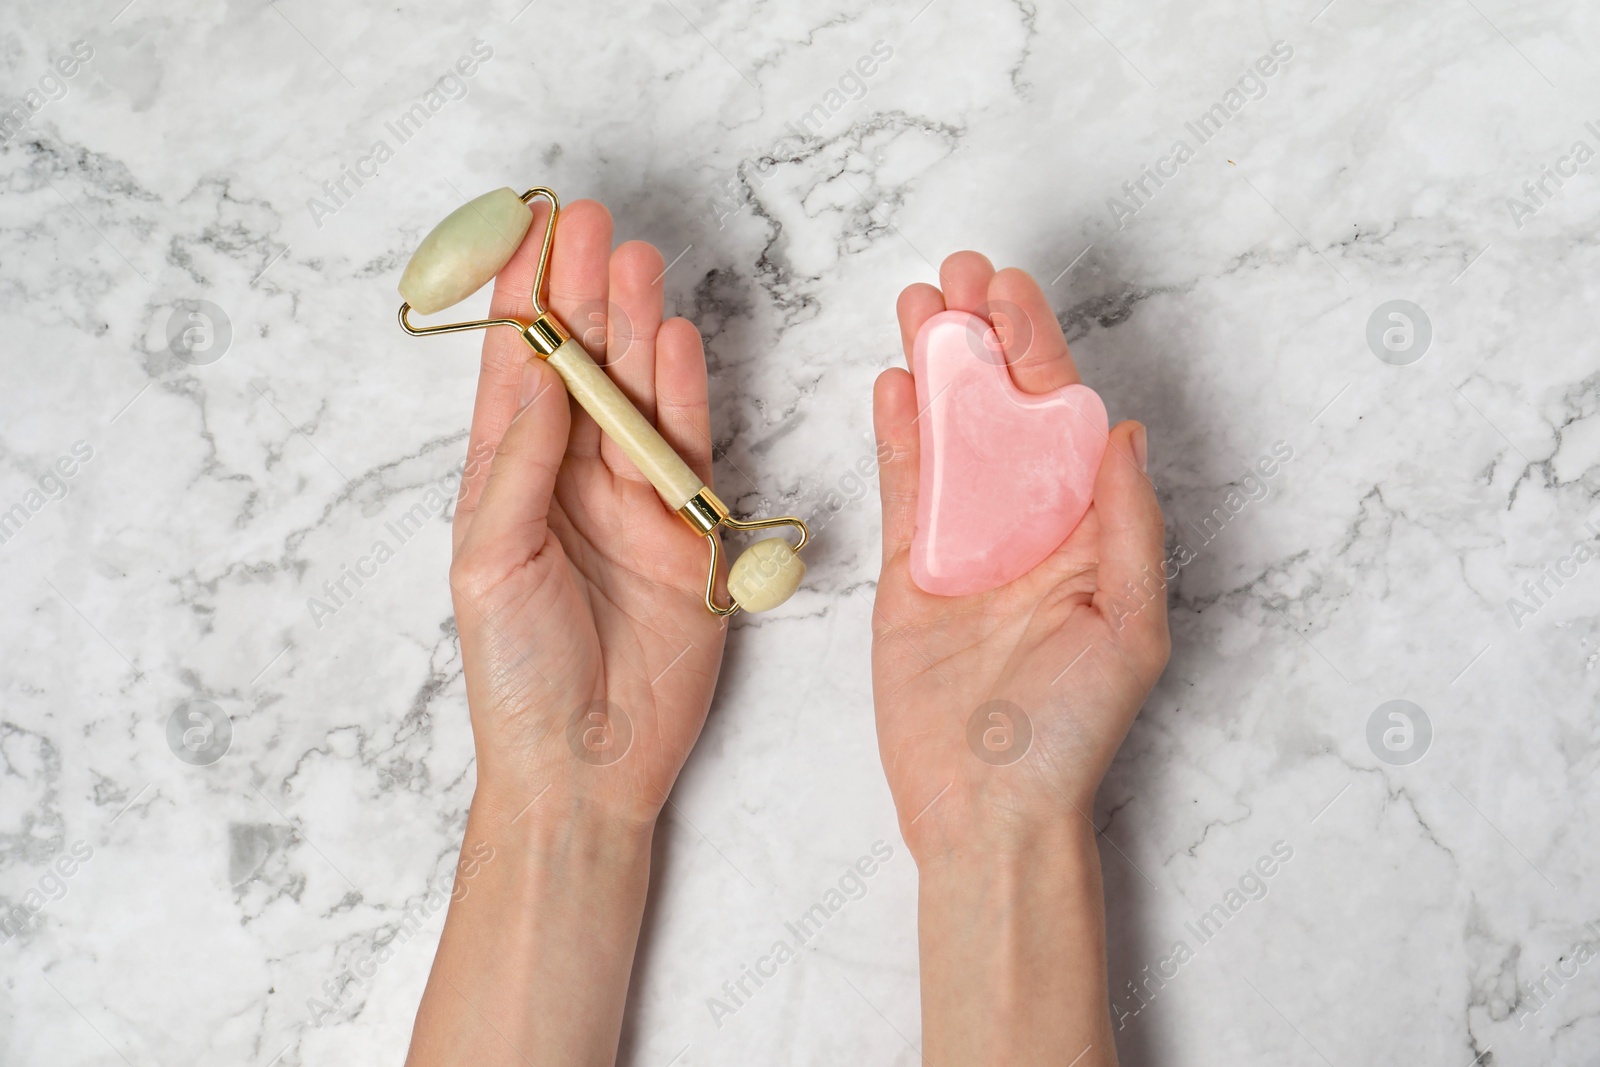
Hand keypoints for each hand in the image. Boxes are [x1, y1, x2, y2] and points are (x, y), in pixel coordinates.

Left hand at [449, 199, 726, 830]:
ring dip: (637, 329)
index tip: (530, 231)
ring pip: (637, 397)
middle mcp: (569, 482)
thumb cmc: (516, 675)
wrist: (586, 765)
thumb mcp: (491, 563)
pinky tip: (677, 342)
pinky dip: (684, 397)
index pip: (517, 374)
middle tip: (593, 224)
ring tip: (637, 261)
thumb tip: (539, 376)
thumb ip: (518, 467)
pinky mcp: (688, 533)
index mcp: (506, 484)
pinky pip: (689, 451)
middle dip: (585, 295)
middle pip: (583, 370)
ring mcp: (633, 504)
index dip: (525, 301)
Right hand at [871, 252, 1170, 860]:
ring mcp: (962, 546)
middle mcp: (1025, 526)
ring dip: (932, 370)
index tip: (1010, 289)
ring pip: (946, 436)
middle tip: (955, 273)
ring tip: (916, 306)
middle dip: (981, 338)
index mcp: (1086, 531)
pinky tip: (890, 385)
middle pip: (1000, 411)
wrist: (987, 809)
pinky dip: (895, 437)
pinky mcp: (907, 574)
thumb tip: (1124, 429)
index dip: (1038, 347)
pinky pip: (901, 491)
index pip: (1061, 417)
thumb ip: (1127, 524)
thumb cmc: (1068, 731)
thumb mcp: (1130, 628)